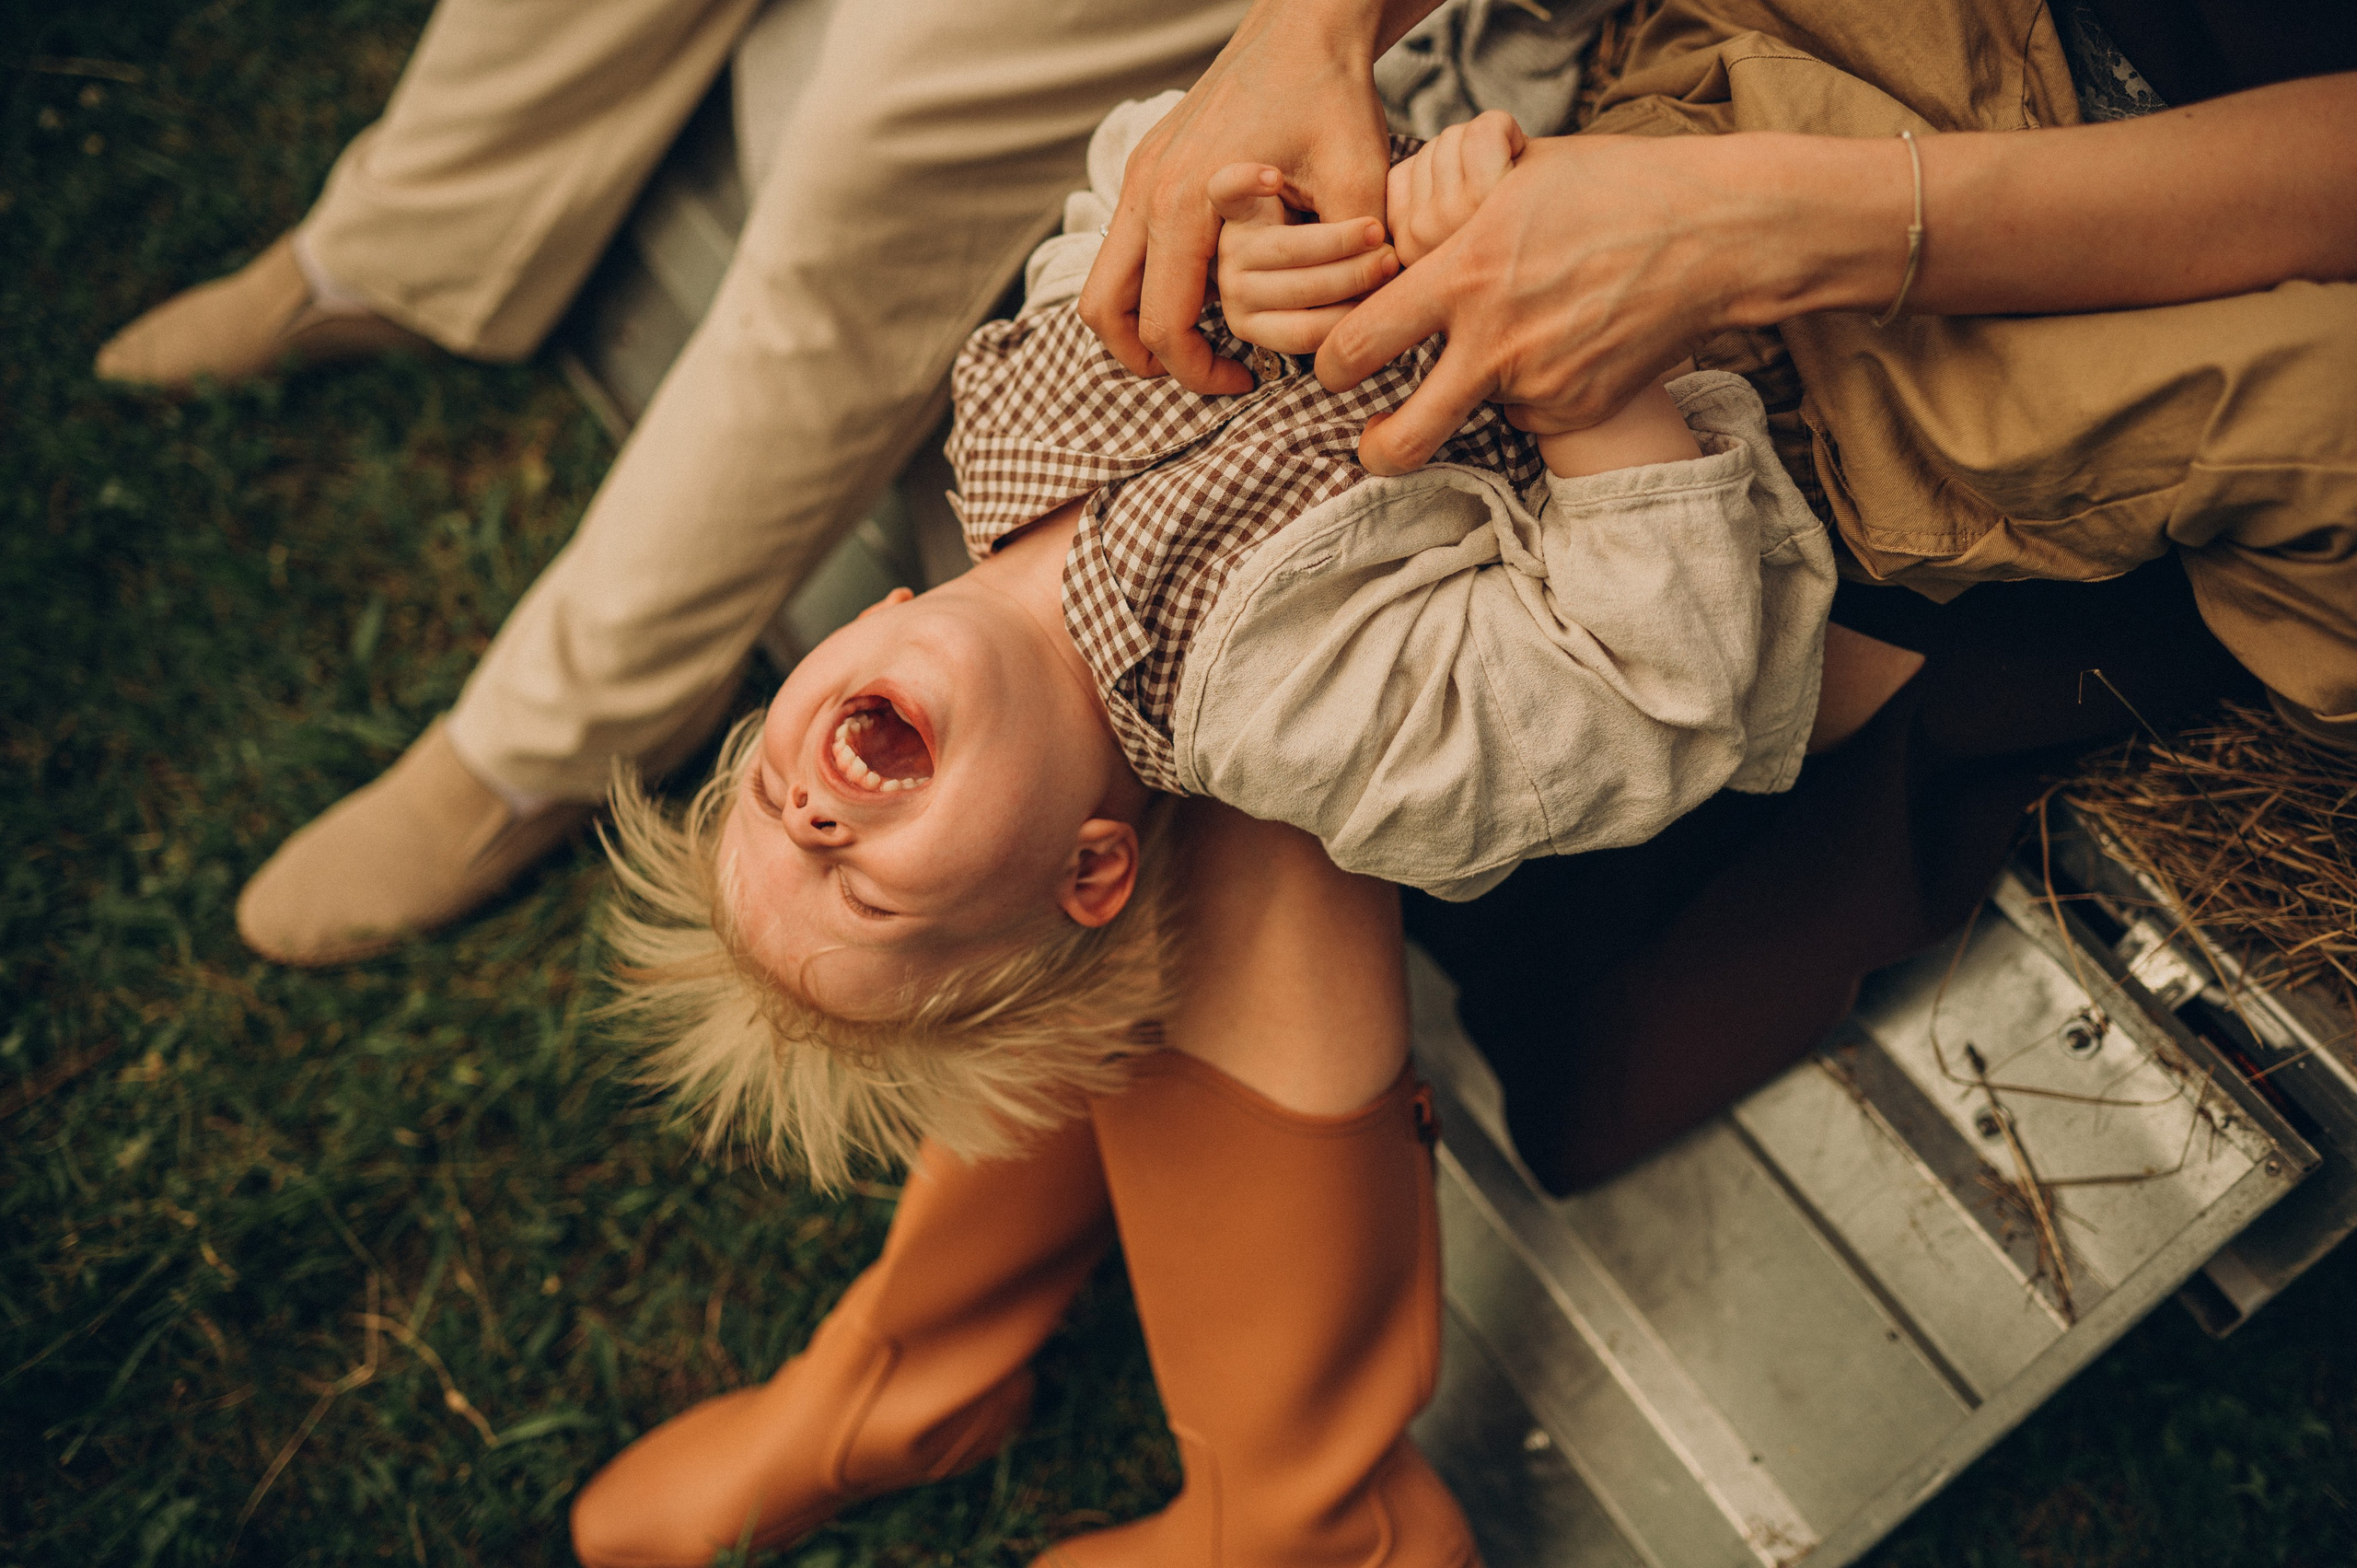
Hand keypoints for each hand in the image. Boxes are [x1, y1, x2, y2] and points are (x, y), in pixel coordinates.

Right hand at [1079, 0, 1409, 395]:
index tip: (1246, 381)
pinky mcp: (1147, 165)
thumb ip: (1346, 265)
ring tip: (1198, 343)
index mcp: (1185, 203)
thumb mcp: (1357, 184)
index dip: (1199, 372)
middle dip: (1148, 360)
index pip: (1164, 324)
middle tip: (1208, 373)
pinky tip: (1206, 288)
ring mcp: (1138, 175)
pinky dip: (1149, 282)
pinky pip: (1123, 246)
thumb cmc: (1331, 96)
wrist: (1303, 23)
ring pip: (1104, 282)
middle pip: (1104, 313)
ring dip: (1139, 324)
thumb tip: (1349, 332)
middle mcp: (1146, 190)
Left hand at [1320, 133, 1835, 474]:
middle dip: (1372, 451)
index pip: (1356, 345)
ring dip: (1468, 405)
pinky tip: (1562, 349)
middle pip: (1400, 440)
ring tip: (1491, 366)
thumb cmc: (1610, 186)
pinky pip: (1530, 417)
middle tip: (1371, 439)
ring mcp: (1541, 384)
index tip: (1334, 368)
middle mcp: (1495, 343)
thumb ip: (1443, 215)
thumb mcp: (1513, 177)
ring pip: (1472, 419)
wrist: (1715, 231)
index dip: (1329, 366)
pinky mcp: (1581, 408)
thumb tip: (1388, 237)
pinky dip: (1532, 395)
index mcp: (1462, 277)